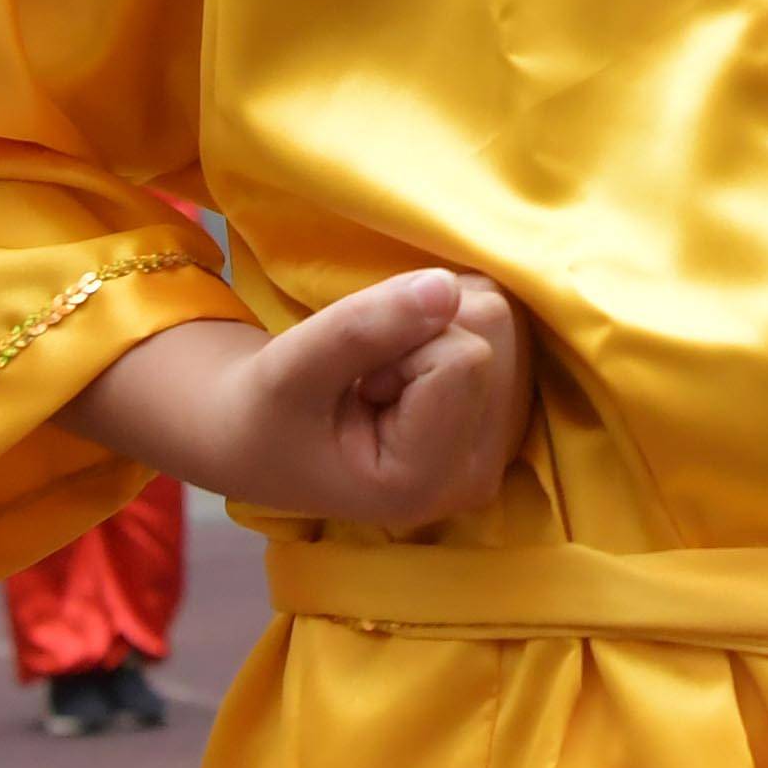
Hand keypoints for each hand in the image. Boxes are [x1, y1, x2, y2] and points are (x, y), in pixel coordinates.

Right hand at [96, 268, 533, 528]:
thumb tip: (445, 286)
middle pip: (492, 332)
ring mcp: (498, 445)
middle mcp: (478, 473)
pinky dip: (453, 321)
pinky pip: (503, 323)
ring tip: (384, 375)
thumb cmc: (266, 412)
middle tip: (368, 376)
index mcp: (428, 482)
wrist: (263, 435)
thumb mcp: (291, 368)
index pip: (462, 357)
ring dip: (437, 321)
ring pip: (502, 318)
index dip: (399, 342)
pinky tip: (413, 368)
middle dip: (423, 327)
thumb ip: (362, 329)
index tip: (357, 385)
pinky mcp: (504, 414)